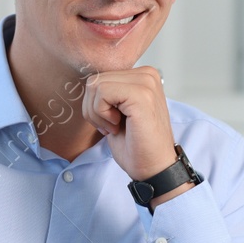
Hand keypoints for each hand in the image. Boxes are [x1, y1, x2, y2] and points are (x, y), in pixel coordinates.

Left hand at [82, 67, 187, 200]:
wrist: (153, 168)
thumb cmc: (136, 144)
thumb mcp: (117, 111)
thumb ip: (108, 93)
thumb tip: (89, 83)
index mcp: (143, 76)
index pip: (100, 77)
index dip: (96, 105)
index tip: (112, 122)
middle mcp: (147, 74)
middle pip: (94, 81)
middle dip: (93, 109)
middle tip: (111, 127)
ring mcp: (146, 82)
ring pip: (95, 85)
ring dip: (97, 113)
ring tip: (115, 126)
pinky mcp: (141, 94)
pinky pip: (102, 92)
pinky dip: (101, 114)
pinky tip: (117, 126)